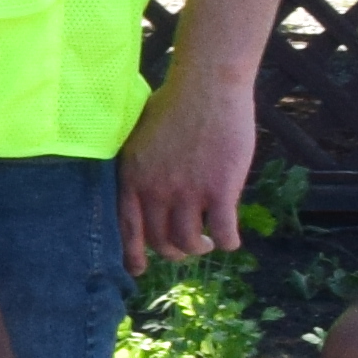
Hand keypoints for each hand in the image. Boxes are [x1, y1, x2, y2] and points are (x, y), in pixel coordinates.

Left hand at [119, 49, 258, 266]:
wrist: (207, 87)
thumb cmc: (175, 105)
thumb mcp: (140, 137)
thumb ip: (139, 166)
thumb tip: (141, 187)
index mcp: (132, 177)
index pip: (126, 227)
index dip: (131, 253)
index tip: (138, 269)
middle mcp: (155, 189)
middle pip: (161, 240)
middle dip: (175, 252)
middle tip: (189, 247)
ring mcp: (187, 191)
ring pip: (190, 242)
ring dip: (201, 248)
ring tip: (209, 243)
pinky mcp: (220, 190)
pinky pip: (225, 231)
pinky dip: (229, 241)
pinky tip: (231, 240)